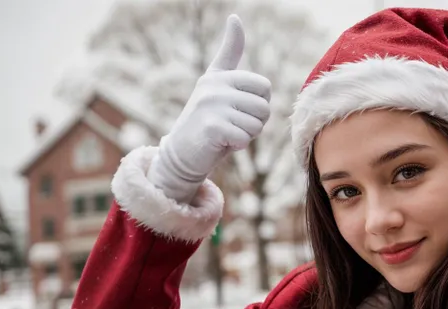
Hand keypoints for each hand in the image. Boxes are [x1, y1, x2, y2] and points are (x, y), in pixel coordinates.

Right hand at [146, 14, 271, 202]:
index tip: (238, 110)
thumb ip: (229, 53)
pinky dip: (238, 146)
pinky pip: (245, 138)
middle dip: (255, 123)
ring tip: (227, 134)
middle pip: (264, 108)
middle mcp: (215, 86)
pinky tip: (222, 144)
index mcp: (220, 75)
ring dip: (247, 136)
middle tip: (233, 126)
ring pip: (257, 125)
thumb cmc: (208, 120)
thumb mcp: (217, 83)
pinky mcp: (212, 127)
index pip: (264, 87)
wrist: (182, 153)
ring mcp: (212, 105)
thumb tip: (234, 17)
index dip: (259, 105)